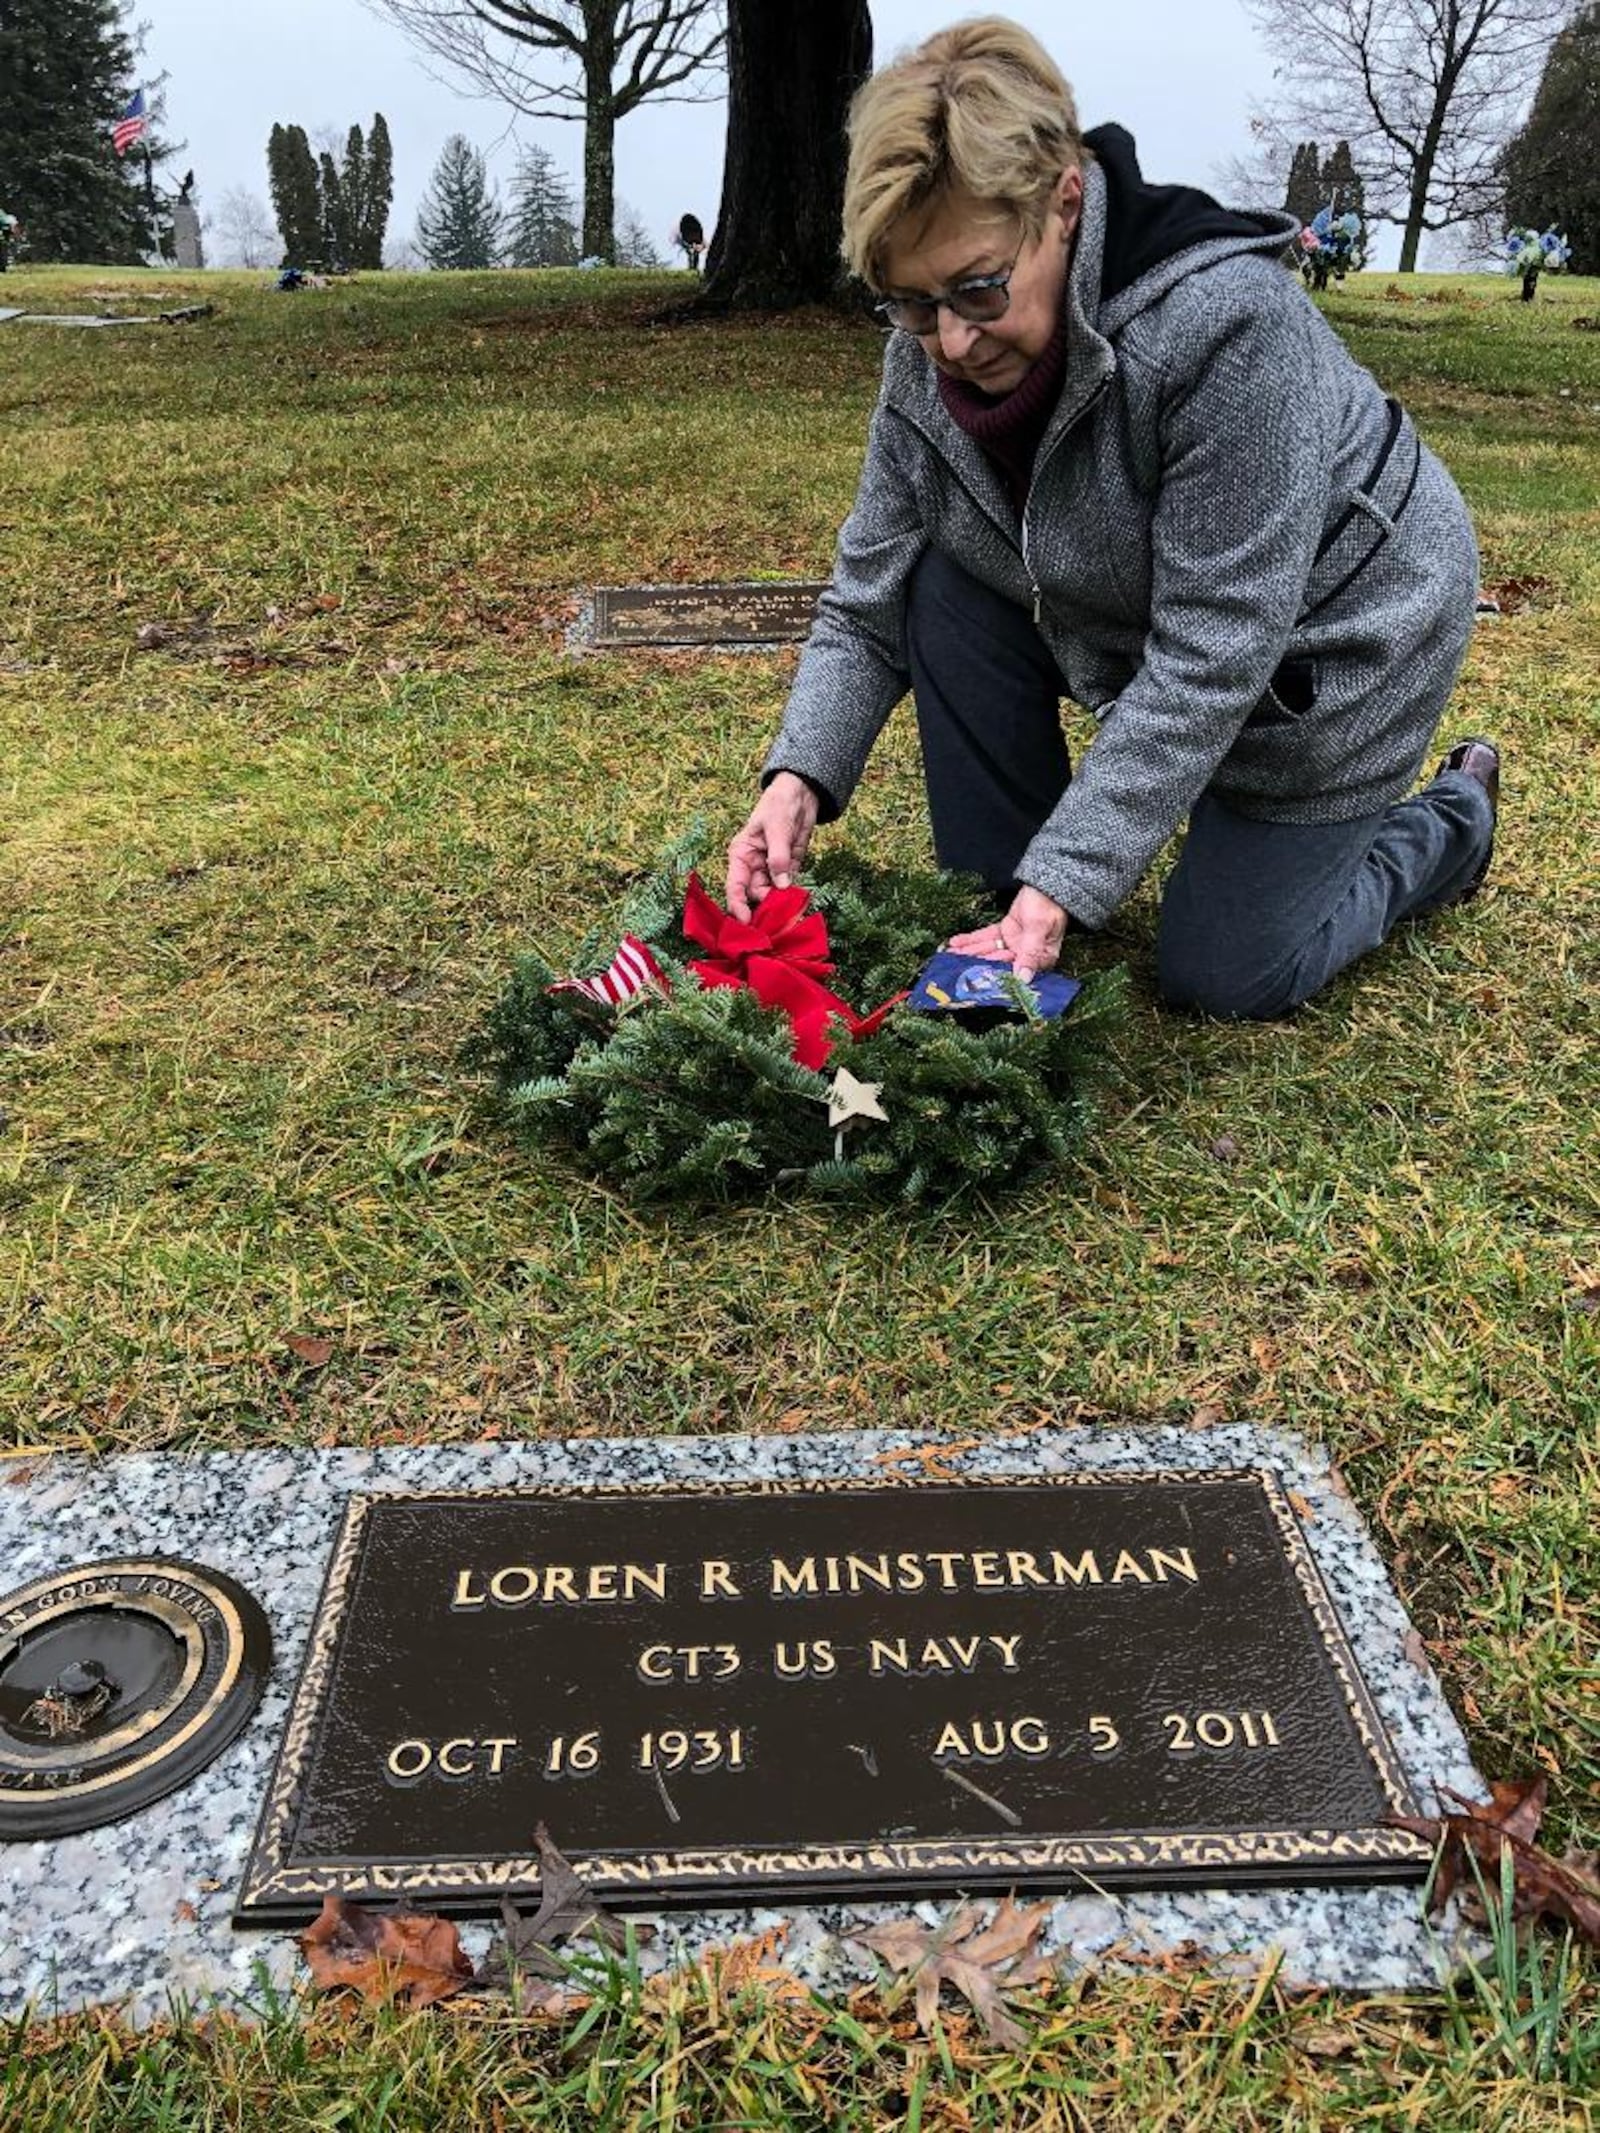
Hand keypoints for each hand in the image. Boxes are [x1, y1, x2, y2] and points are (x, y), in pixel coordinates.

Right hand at [725, 773, 820, 919]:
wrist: (801, 793)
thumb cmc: (780, 804)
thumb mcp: (778, 827)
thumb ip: (779, 856)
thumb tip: (781, 885)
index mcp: (741, 855)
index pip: (735, 885)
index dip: (738, 905)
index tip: (746, 921)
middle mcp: (753, 865)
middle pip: (754, 895)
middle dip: (764, 907)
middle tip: (779, 918)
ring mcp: (771, 869)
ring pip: (772, 895)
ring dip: (780, 904)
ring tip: (791, 912)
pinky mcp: (788, 869)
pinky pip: (788, 888)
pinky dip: (793, 896)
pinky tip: (799, 902)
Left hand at [947, 884, 1068, 982]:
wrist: (1046, 886)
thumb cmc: (1048, 905)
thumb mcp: (1039, 928)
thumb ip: (1030, 953)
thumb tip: (1023, 979)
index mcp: (1039, 959)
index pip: (1014, 971)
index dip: (994, 974)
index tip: (975, 978)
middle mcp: (1025, 955)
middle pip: (997, 961)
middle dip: (975, 963)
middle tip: (954, 967)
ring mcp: (1014, 944)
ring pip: (988, 950)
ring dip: (969, 952)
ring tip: (950, 955)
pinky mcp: (1004, 932)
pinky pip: (986, 937)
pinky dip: (971, 939)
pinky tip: (956, 942)